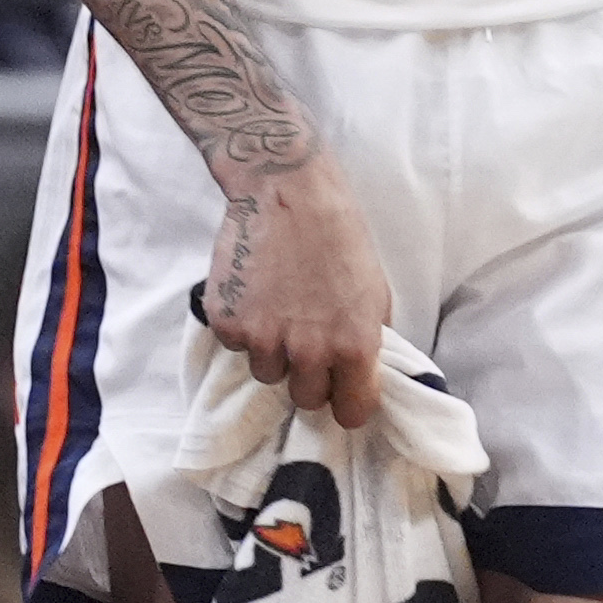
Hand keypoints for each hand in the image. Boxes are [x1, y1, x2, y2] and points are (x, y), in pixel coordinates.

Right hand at [204, 162, 392, 429]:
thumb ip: (366, 339)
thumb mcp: (374, 290)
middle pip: (306, 400)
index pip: (352, 412)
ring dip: (274, 351)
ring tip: (280, 305)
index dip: (347, 402)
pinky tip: (256, 291)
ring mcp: (264, 340)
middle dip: (309, 376)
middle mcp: (309, 351)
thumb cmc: (339, 234)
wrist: (286, 190)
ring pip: (269, 374)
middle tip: (307, 339)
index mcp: (354, 345)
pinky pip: (238, 346)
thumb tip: (359, 374)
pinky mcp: (228, 324)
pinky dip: (245, 326)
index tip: (342, 391)